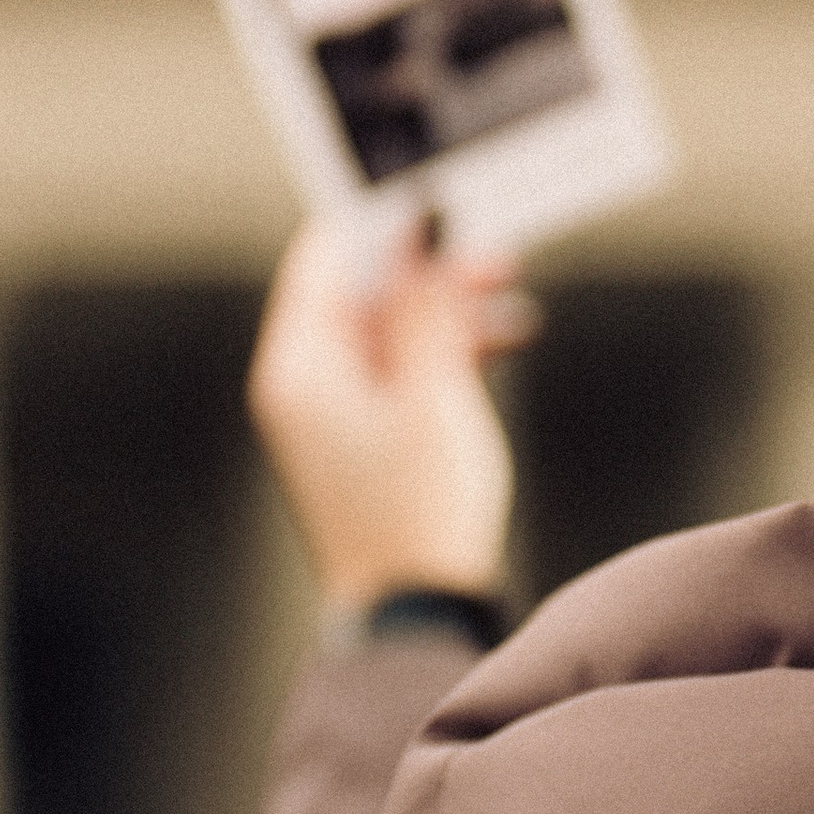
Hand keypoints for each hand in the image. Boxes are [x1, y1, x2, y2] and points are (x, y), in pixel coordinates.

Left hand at [248, 218, 535, 617]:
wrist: (417, 615)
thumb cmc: (418, 510)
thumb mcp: (433, 391)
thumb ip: (427, 303)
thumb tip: (423, 225)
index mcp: (300, 364)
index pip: (327, 256)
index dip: (383, 221)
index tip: (439, 198)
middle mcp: (306, 382)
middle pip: (365, 290)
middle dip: (432, 269)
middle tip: (498, 257)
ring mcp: (334, 411)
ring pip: (391, 327)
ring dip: (449, 311)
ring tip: (512, 306)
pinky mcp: (366, 436)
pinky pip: (401, 367)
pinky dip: (446, 352)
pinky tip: (502, 346)